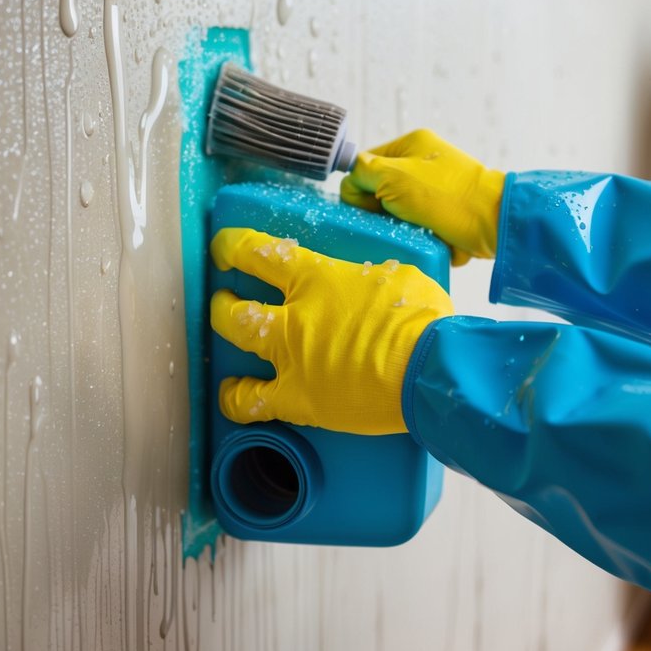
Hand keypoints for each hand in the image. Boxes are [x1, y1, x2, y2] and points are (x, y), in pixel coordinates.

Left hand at [210, 227, 454, 434]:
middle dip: (222, 301)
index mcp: (318, 278)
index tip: (226, 248)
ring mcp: (292, 358)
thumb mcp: (399, 277)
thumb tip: (375, 282)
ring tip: (225, 336)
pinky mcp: (299, 399)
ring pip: (237, 342)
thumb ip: (373, 277)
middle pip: (236, 304)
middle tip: (223, 300)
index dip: (233, 247)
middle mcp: (295, 316)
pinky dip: (239, 400)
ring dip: (225, 334)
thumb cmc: (422, 321)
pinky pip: (253, 402)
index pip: (259, 252)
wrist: (428, 369)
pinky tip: (235, 397)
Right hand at [339, 129, 504, 265]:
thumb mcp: (393, 177)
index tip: (368, 207)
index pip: (367, 164)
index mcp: (412, 144)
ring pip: (400, 212)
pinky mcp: (448, 213)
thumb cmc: (445, 196)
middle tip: (394, 220)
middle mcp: (425, 162)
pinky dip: (422, 236)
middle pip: (383, 191)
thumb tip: (350, 183)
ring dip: (403, 227)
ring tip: (416, 231)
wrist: (495, 222)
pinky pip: (421, 227)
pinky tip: (431, 239)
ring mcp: (438, 188)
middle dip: (384, 211)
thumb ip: (362, 173)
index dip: (360, 188)